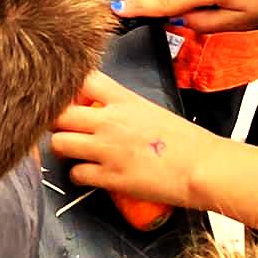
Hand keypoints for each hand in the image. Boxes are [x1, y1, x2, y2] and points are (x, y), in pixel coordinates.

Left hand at [51, 71, 217, 209]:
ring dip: (63, 148)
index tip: (67, 97)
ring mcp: (107, 150)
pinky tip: (88, 174)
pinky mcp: (110, 177)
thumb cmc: (185, 140)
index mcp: (122, 100)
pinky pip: (76, 174)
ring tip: (74, 151)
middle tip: (63, 128)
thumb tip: (101, 107)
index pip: (80, 79)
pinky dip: (77, 175)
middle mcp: (109, 121)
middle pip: (58, 113)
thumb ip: (121, 105)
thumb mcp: (149, 109)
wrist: (202, 167)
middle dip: (55, 121)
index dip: (67, 87)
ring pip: (59, 144)